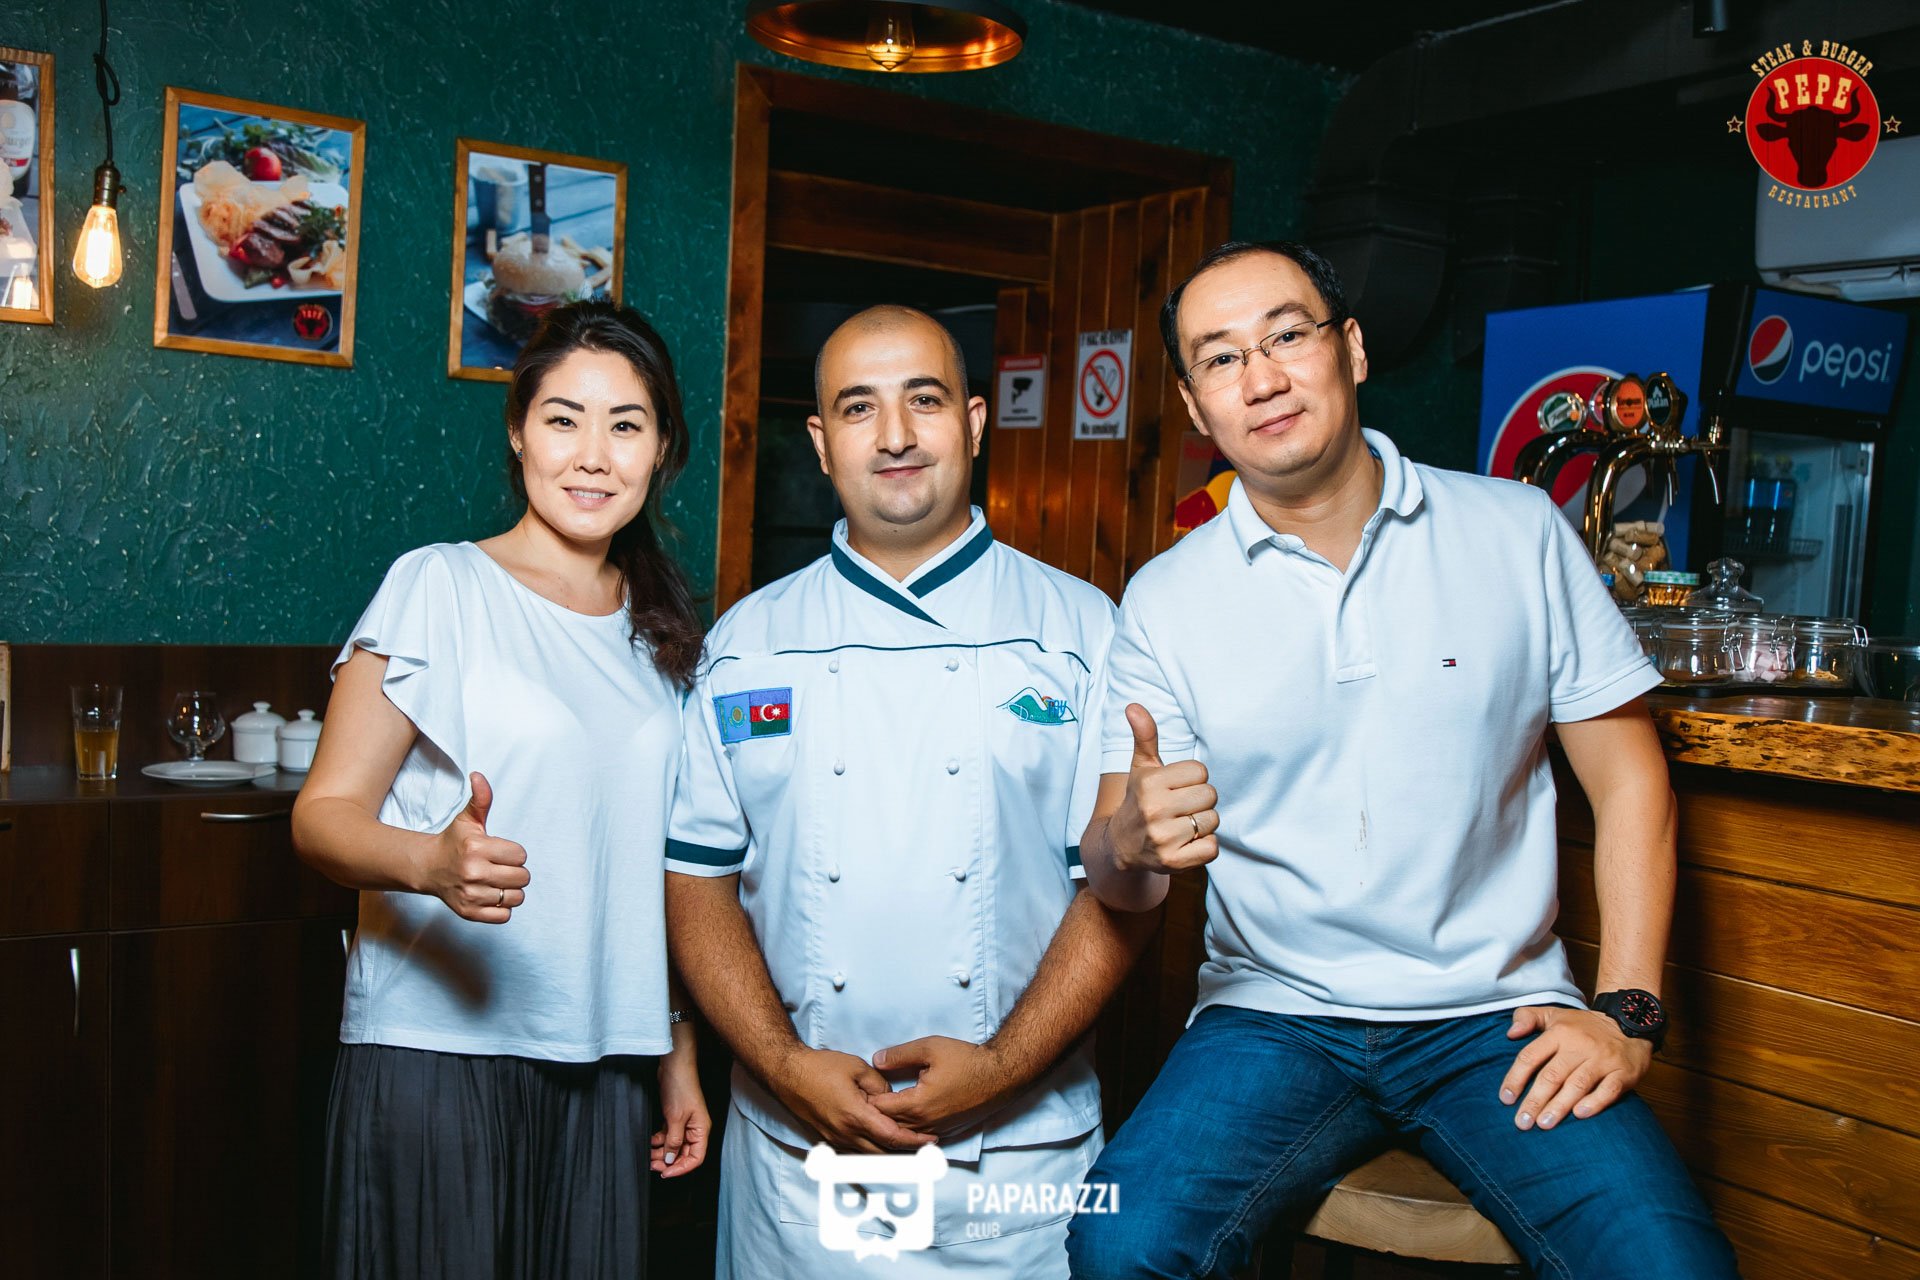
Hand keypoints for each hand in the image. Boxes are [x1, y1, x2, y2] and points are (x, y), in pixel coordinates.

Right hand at [424, 772, 529, 922]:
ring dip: (511, 891)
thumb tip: (479, 776)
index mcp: (476, 848)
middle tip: (499, 867)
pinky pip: (504, 915)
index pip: (521, 855)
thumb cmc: (454, 842)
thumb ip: (480, 799)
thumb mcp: (467, 819)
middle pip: (522, 877)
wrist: (428, 868)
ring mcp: (470, 895)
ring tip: (496, 882)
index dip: (514, 854)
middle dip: (515, 872)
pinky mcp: (469, 912)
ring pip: (516, 897)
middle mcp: (473, 873)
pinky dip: (502, 908)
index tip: (500, 852)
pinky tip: (490, 895)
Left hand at [652, 1054, 710, 1176]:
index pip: (695, 1158)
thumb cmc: (681, 1087)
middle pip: (683, 1154)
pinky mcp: (674, 1118)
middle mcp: (694, 1129)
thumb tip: (670, 1159)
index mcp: (700, 1130)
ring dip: (661, 1152)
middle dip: (668, 1162)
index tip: (665, 1173)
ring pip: (673, 1146)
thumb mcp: (675, 1117)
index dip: (681, 1168)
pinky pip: (667, 1136)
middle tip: (652, 1165)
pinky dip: (659, 1141)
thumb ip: (673, 1140)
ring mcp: (684, 1124)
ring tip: (648, 1154)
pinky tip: (650, 1142)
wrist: (674, 1066)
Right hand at [773, 1047, 936, 1153]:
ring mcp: (836, 1139)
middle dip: (906, 1152)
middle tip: (926, 1148)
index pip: (891, 1136)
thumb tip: (892, 1099)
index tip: (931, 1140)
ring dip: (890, 1154)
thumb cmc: (822, 1067)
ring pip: (869, 1156)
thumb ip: (880, 1085)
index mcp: (855, 1116)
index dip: (913, 1141)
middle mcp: (846, 1134)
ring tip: (909, 1148)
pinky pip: (855, 1152)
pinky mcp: (828, 1138)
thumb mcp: (857, 1067)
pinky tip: (882, 1146)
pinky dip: (872, 1152)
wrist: (789, 1074)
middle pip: (883, 1153)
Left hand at [870, 1036, 1012, 1135]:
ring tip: (878, 1115)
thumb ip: (900, 1055)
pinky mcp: (948, 1132)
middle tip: (862, 1104)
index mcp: (916, 1104)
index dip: (867, 1100)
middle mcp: (925, 1123)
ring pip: (904, 1136)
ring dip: (890, 1126)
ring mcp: (937, 1130)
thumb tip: (876, 1060)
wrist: (1000, 1075)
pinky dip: (907, 1132)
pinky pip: (920, 1138)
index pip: (880, 1109)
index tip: (859, 1091)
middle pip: (889, 1127)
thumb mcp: (930, 1047)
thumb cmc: (966, 1059)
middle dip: (875, 1116)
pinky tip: (901, 1123)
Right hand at [1107, 704, 1218, 874]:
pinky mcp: (1173, 862)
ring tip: (1182, 825)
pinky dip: (1204, 847)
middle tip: (1180, 808)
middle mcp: (1155, 810)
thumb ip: (1144, 736)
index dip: (1193, 780)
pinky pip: (1212, 848)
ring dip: (1203, 824)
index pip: (1201, 772)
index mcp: (1150, 783)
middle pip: (1210, 795)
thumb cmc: (1138, 801)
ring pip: (1213, 821)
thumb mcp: (1140, 768)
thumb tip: (1133, 706)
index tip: (1176, 788)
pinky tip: (1186, 843)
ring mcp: (1163, 838)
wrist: (1121, 847)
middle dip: (1200, 801)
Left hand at [1500, 1005, 1653, 1130]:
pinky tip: (1579, 1115)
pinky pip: (1609, 1090)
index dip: (1516, 1078)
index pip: (1531, 1056)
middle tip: (1522, 1122)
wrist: (1630, 1021)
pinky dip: (1594, 1102)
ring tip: (1544, 1124)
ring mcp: (1602, 1060)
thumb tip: (1510, 1033)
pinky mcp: (1623, 1072)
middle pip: (1552, 1075)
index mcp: (1559, 1032)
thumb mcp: (1554, 1014)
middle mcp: (1579, 1046)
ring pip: (1577, 1085)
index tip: (1506, 1099)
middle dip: (1535, 1100)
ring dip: (1559, 1106)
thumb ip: (1527, 1018)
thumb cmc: (1584, 1026)